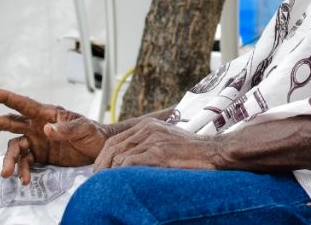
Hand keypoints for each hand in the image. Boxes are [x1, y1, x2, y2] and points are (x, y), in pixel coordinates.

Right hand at [0, 88, 111, 183]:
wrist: (99, 151)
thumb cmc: (93, 134)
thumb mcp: (84, 129)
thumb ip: (66, 128)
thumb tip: (46, 129)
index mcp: (47, 113)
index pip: (24, 104)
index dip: (7, 97)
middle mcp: (37, 126)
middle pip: (9, 123)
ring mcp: (36, 141)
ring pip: (14, 148)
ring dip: (8, 160)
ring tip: (6, 174)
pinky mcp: (39, 157)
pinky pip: (24, 164)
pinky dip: (22, 171)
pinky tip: (25, 180)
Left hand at [93, 119, 222, 171]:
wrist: (214, 152)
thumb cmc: (192, 151)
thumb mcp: (167, 141)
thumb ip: (149, 145)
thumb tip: (128, 163)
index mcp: (148, 125)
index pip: (115, 140)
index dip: (103, 158)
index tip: (98, 172)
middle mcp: (148, 129)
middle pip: (112, 147)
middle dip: (100, 166)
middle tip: (96, 182)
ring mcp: (153, 140)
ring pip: (117, 157)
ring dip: (108, 173)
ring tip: (105, 186)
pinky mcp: (158, 153)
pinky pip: (128, 164)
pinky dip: (120, 174)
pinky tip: (119, 183)